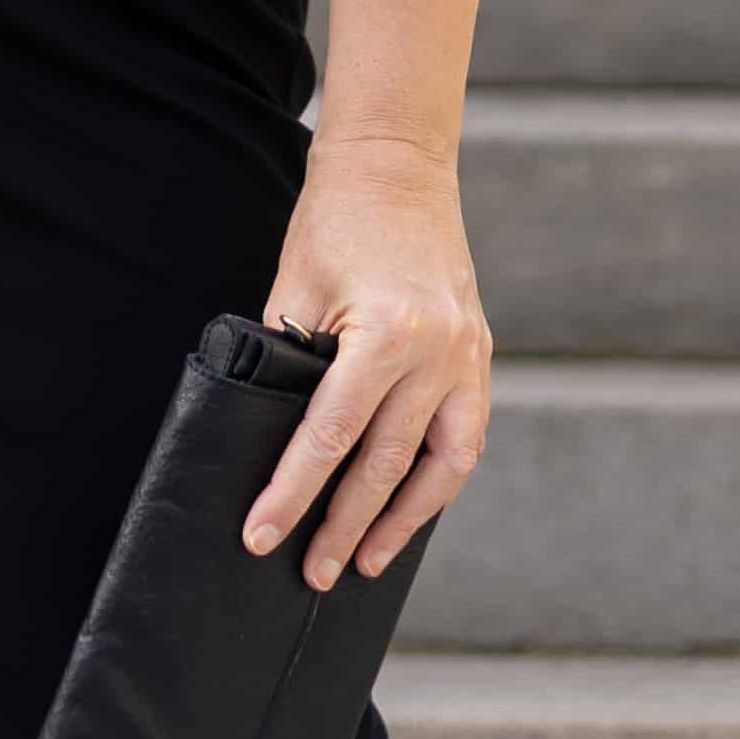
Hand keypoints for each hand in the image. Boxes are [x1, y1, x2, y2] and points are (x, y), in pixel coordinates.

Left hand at [245, 130, 490, 589]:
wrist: (397, 166)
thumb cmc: (334, 222)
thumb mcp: (296, 290)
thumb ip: (291, 363)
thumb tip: (276, 439)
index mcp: (387, 333)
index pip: (330, 436)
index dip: (291, 493)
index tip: (261, 535)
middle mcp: (438, 352)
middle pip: (386, 464)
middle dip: (344, 525)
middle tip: (311, 573)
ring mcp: (467, 356)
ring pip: (441, 464)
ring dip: (403, 520)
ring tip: (368, 562)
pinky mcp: (478, 354)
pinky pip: (464, 435)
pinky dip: (439, 479)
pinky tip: (412, 509)